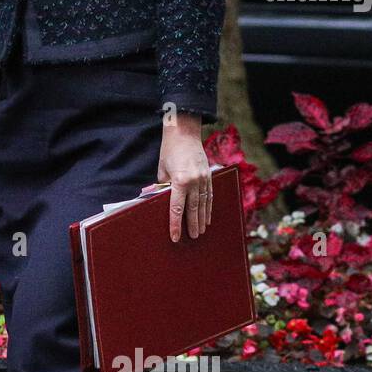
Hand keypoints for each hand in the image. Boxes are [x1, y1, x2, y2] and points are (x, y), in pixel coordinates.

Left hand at [157, 111, 212, 241]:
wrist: (184, 133)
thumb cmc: (169, 151)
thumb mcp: (162, 170)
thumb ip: (164, 187)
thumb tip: (163, 202)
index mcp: (180, 180)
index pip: (177, 208)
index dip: (176, 224)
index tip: (175, 237)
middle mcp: (194, 181)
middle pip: (193, 209)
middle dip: (192, 225)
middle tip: (193, 238)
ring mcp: (204, 178)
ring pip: (204, 204)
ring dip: (202, 219)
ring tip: (201, 232)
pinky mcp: (209, 176)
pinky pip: (210, 195)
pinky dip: (209, 208)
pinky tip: (208, 217)